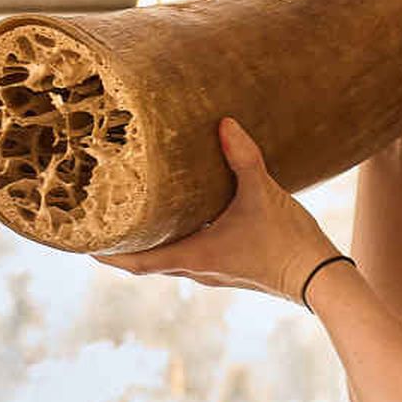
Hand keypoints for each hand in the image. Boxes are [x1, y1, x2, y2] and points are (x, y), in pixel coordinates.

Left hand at [100, 121, 344, 300]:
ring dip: (150, 243)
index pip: (138, 263)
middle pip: (147, 262)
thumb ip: (242, 157)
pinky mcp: (230, 269)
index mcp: (194, 257)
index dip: (108, 255)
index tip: (82, 245)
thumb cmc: (288, 241)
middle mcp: (198, 270)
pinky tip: (183, 218)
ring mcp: (214, 272)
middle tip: (101, 223)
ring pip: (169, 259)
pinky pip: (192, 255)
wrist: (320, 277)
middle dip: (123, 245)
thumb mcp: (264, 193)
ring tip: (134, 218)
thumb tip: (223, 123)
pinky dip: (176, 240)